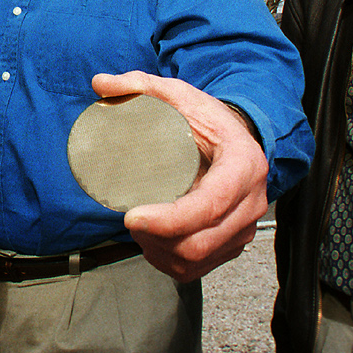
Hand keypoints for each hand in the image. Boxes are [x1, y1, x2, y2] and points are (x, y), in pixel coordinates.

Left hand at [91, 71, 268, 282]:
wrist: (239, 139)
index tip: (132, 216)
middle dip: (157, 240)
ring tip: (139, 230)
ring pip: (198, 260)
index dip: (169, 220)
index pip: (209, 205)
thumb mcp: (179, 95)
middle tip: (129, 220)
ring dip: (161, 253)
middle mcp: (251, 201)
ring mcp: (244, 227)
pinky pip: (200, 268)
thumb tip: (101, 84)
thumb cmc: (210, 121)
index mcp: (243, 165)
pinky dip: (171, 264)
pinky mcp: (234, 243)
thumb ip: (140, 84)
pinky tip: (155, 245)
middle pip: (200, 241)